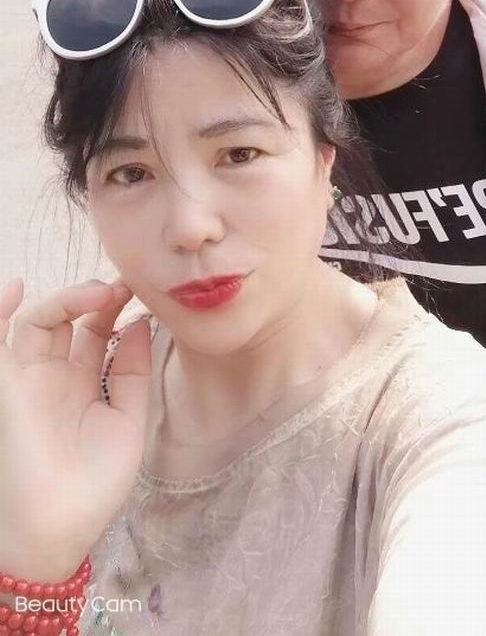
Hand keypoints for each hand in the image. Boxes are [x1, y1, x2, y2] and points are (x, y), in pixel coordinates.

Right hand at [0, 276, 150, 582]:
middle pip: (66, 319)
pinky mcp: (5, 386)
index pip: (93, 331)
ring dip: (64, 299)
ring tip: (96, 293)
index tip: (138, 291)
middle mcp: (52, 376)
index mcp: (81, 384)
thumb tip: (141, 322)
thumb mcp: (126, 421)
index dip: (114, 307)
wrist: (59, 530)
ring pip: (35, 321)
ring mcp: (26, 379)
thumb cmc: (92, 486)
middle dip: (92, 297)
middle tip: (119, 290)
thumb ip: (132, 371)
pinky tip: (14, 288)